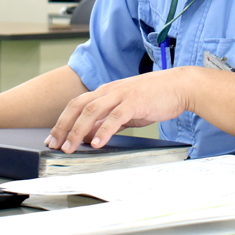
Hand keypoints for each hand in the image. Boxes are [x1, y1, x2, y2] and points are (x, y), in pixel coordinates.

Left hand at [45, 67, 197, 151]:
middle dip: (63, 126)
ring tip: (70, 147)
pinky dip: (104, 130)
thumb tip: (92, 135)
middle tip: (54, 145)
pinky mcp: (135, 102)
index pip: (77, 104)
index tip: (53, 138)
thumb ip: (109, 120)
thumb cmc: (156, 97)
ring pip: (92, 111)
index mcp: (107, 91)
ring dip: (78, 130)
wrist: (180, 86)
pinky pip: (115, 117)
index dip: (62, 121)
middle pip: (78, 106)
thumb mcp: (127, 109)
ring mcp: (122, 95)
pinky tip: (97, 143)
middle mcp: (110, 91)